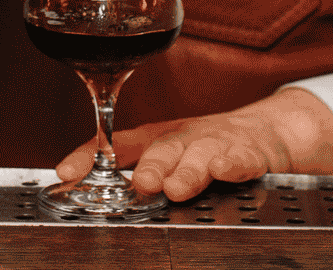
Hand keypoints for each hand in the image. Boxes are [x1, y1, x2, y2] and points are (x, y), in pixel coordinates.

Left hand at [54, 89, 332, 202]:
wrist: (268, 134)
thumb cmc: (210, 150)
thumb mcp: (170, 158)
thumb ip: (136, 174)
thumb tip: (85, 198)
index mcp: (158, 139)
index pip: (116, 145)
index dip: (89, 155)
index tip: (64, 172)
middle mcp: (184, 137)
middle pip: (162, 147)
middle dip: (148, 165)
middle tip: (137, 183)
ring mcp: (217, 142)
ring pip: (200, 153)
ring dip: (187, 169)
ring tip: (174, 188)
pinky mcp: (250, 152)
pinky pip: (241, 158)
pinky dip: (233, 163)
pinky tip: (226, 170)